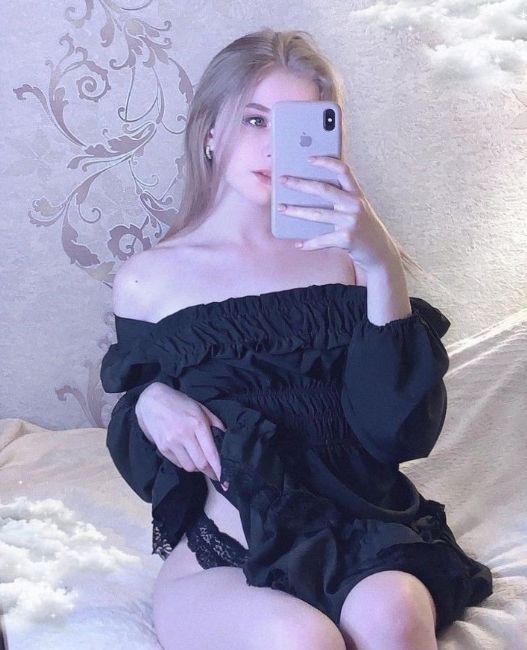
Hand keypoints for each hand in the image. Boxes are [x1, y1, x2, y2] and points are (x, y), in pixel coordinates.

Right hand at [136, 384, 228, 489]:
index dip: (219, 469)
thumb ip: (215, 424)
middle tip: (216, 473)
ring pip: (189, 466)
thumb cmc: (180, 403)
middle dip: (210, 472)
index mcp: (197, 424)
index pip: (211, 453)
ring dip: (197, 467)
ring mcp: (171, 443)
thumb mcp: (201, 408)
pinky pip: (178, 463)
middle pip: (200, 464)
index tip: (225, 480)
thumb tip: (226, 439)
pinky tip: (188, 455)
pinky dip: (186, 463)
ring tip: (200, 461)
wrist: (151, 401)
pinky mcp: (162, 448)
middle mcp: (184, 435)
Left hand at [279, 155, 400, 273]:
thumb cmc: (362, 227)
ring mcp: (351, 221)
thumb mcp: (356, 208)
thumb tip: (309, 189)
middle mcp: (355, 205)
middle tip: (283, 180)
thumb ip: (341, 197)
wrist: (379, 252)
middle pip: (323, 190)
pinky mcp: (346, 239)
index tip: (309, 158)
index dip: (326, 162)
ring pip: (317, 214)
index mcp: (357, 194)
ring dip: (296, 211)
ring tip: (281, 209)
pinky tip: (298, 244)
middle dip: (300, 184)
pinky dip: (309, 243)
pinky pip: (322, 239)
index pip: (343, 170)